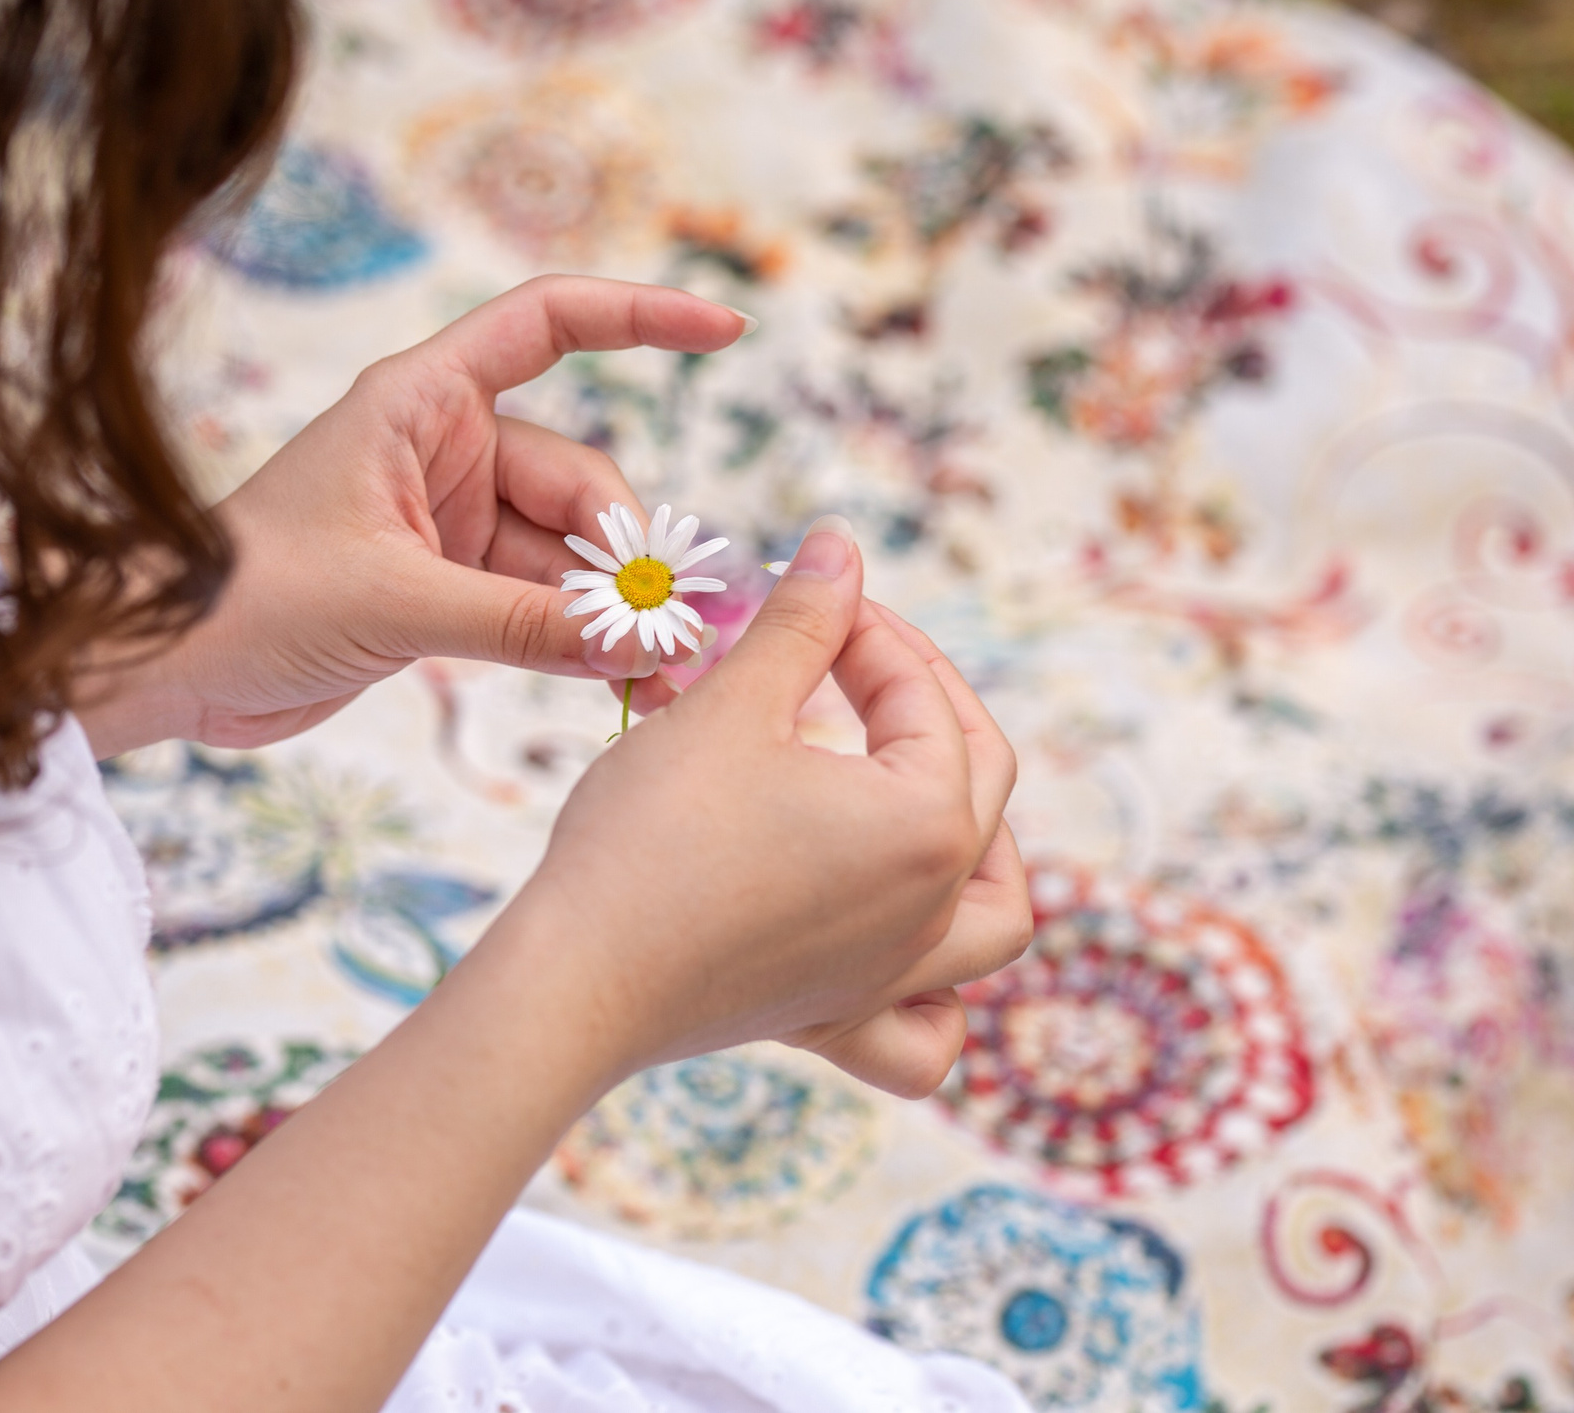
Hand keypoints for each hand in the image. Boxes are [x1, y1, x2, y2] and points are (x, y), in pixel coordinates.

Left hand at [87, 276, 746, 750]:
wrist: (165, 668)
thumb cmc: (246, 600)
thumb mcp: (393, 603)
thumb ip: (520, 621)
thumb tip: (640, 639)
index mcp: (420, 402)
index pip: (548, 324)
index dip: (638, 316)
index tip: (723, 328)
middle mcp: (444, 449)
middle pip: (578, 478)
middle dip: (625, 555)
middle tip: (664, 634)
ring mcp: (449, 520)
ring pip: (567, 553)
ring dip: (611, 611)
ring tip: (661, 675)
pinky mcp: (447, 587)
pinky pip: (540, 603)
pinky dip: (578, 640)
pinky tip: (623, 682)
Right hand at [502, 518, 1031, 1097]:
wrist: (578, 976)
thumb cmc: (651, 837)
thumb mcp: (734, 704)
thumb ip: (802, 620)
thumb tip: (842, 545)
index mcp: (928, 821)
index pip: (920, 695)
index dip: (865, 625)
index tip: (805, 589)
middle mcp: (933, 906)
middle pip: (980, 780)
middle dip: (919, 695)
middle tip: (849, 648)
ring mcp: (892, 974)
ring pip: (994, 915)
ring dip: (983, 845)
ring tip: (924, 788)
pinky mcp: (837, 1017)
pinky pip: (929, 1028)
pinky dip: (939, 996)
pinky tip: (906, 949)